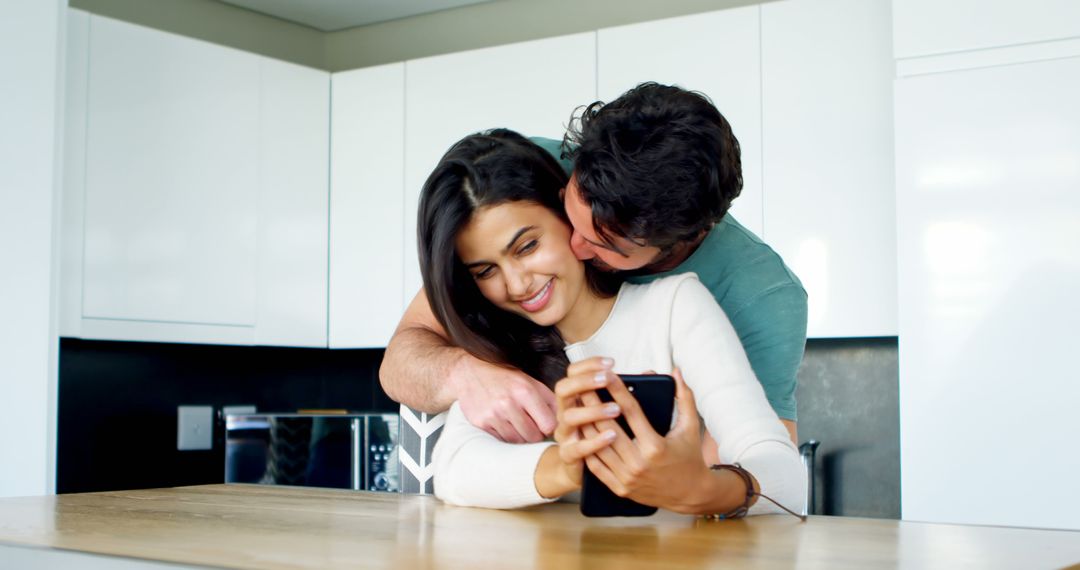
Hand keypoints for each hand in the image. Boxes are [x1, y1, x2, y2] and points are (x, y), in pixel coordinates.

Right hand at [453, 355, 556, 443]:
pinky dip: (505, 435)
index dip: (549, 427)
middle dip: (535, 433)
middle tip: (531, 424)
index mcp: (525, 391)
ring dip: (520, 435)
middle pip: (533, 436)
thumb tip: (565, 418)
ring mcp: (493, 414)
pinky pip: (501, 440)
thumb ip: (548, 399)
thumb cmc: (503, 376)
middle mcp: (508, 403)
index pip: (548, 425)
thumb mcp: (529, 381)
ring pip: (517, 441)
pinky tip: (503, 423)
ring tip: (517, 422)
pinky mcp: (481, 423)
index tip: (546, 423)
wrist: (469, 372)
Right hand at [549, 357, 620, 489]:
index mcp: (574, 397)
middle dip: (585, 381)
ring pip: (570, 417)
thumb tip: (650, 373)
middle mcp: (565, 412)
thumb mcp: (611, 408)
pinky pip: (578, 448)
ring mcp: (565, 433)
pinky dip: (594, 442)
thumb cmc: (599, 434)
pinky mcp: (568, 455)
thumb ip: (628, 390)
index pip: (573, 372)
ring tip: (615, 409)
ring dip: (593, 410)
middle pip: (564, 389)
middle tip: (608, 378)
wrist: (579, 468)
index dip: (589, 365)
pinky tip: (611, 436)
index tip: (611, 363)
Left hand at [582, 368, 713, 513]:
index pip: (630, 411)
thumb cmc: (690, 458)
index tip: (607, 374)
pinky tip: (580, 434)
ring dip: (585, 425)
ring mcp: (627, 478)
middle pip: (607, 427)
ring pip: (597, 447)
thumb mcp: (691, 427)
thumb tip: (676, 371)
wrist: (691, 495)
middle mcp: (639, 463)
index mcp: (655, 446)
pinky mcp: (620, 489)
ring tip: (577, 407)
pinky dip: (586, 449)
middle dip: (593, 404)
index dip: (617, 390)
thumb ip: (684, 397)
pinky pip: (596, 467)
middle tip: (582, 385)